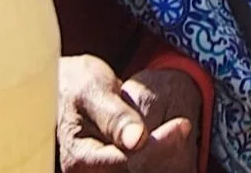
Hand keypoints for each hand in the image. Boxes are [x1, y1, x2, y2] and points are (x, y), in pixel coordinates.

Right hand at [57, 55, 202, 171]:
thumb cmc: (78, 86)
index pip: (126, 162)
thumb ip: (114, 116)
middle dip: (165, 154)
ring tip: (180, 133)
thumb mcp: (92, 91)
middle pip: (137, 172)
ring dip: (166, 159)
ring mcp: (101, 172)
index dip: (158, 146)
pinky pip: (143, 168)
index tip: (183, 124)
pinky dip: (162, 159)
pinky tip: (172, 140)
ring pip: (144, 171)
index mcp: (80, 158)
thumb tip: (137, 139)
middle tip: (185, 128)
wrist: (66, 92)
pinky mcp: (114, 168)